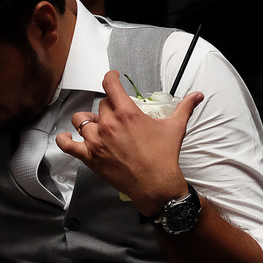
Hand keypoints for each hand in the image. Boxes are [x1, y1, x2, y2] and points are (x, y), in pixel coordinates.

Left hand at [57, 70, 204, 217]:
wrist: (155, 184)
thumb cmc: (164, 156)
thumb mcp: (175, 128)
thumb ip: (185, 108)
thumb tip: (198, 95)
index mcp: (127, 113)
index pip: (110, 85)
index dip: (110, 78)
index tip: (113, 78)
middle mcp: (108, 124)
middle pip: (101, 105)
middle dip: (109, 107)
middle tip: (118, 116)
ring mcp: (96, 141)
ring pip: (82, 120)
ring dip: (89, 120)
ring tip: (98, 125)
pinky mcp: (90, 157)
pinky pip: (68, 145)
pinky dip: (64, 139)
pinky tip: (66, 136)